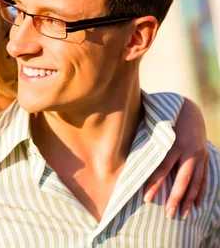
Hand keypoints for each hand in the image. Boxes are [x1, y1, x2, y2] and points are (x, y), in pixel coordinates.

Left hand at [144, 98, 207, 218]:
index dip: (154, 183)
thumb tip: (119, 144)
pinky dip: (201, 192)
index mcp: (173, 143)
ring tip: (182, 216)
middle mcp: (188, 151)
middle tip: (167, 214)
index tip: (146, 198)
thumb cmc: (163, 117)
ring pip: (195, 182)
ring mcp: (199, 155)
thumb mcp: (152, 124)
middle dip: (175, 198)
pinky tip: (196, 205)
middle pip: (182, 179)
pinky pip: (204, 177)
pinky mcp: (205, 157)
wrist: (189, 108)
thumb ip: (140, 136)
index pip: (162, 168)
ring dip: (188, 200)